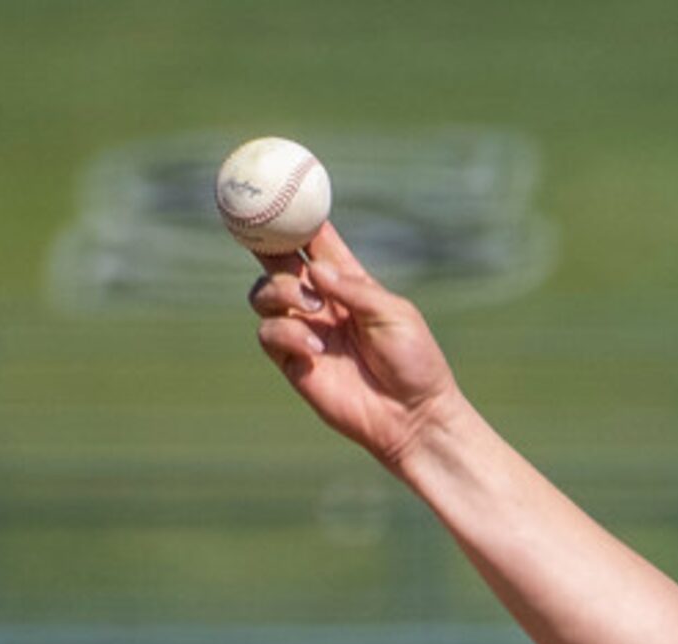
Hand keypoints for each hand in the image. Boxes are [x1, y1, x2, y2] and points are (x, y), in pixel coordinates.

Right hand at [247, 224, 465, 470]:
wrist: (412, 416)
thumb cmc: (414, 361)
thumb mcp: (393, 313)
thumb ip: (353, 290)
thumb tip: (315, 272)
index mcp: (348, 281)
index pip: (314, 241)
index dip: (295, 218)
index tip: (281, 195)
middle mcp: (321, 302)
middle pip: (277, 261)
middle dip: (266, 244)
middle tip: (267, 237)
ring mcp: (304, 331)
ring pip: (263, 294)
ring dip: (280, 292)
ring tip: (314, 311)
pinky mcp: (293, 363)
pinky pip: (269, 334)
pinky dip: (287, 334)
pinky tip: (315, 349)